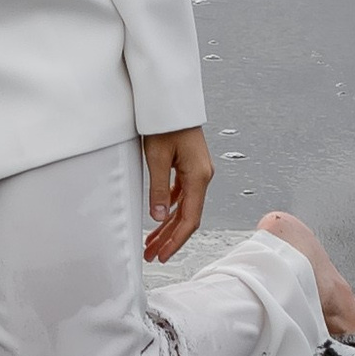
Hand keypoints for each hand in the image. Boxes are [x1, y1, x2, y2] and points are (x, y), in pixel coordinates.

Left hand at [141, 127, 211, 266]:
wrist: (171, 100)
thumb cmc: (164, 123)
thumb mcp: (156, 157)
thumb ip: (158, 189)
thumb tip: (158, 217)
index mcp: (199, 176)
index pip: (190, 219)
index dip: (176, 240)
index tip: (163, 255)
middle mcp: (202, 176)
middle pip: (188, 217)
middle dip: (170, 238)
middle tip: (152, 255)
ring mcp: (197, 171)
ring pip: (185, 207)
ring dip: (168, 226)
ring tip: (152, 243)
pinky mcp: (190, 166)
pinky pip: (182, 195)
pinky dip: (170, 209)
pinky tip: (159, 218)